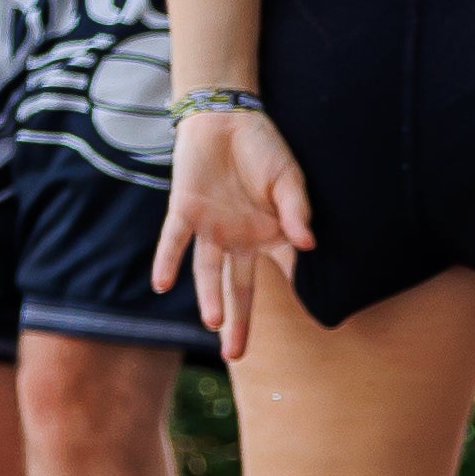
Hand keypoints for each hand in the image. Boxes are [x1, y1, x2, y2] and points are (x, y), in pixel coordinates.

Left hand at [156, 108, 313, 364]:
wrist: (225, 119)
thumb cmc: (265, 150)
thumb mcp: (290, 178)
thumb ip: (297, 209)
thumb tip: (307, 243)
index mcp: (270, 236)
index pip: (283, 275)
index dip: (296, 300)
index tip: (312, 329)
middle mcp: (239, 240)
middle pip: (240, 289)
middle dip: (238, 322)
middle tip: (236, 356)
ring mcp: (211, 228)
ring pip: (208, 272)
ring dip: (209, 297)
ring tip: (214, 322)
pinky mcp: (184, 212)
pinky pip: (174, 241)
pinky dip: (167, 261)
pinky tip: (162, 284)